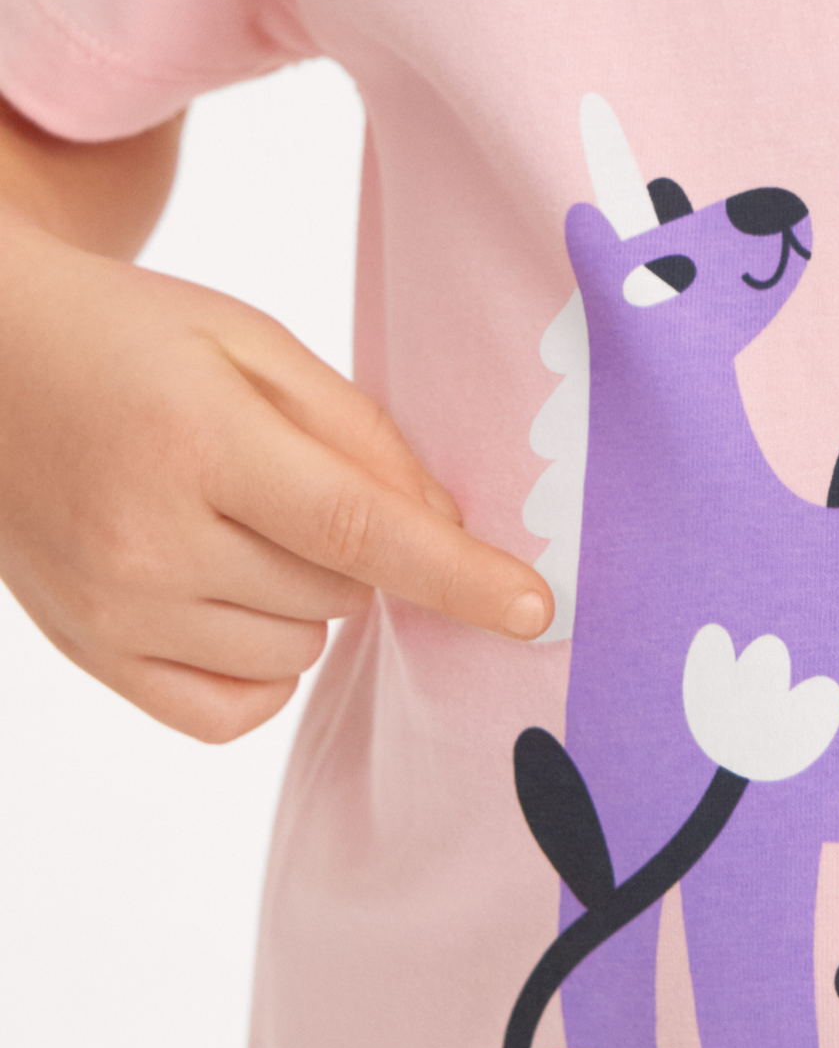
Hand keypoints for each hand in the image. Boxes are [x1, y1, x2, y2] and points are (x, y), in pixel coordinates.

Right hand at [0, 217, 552, 740]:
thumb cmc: (128, 338)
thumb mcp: (251, 341)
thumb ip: (358, 433)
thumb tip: (448, 529)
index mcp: (197, 442)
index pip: (358, 530)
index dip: (458, 575)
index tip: (537, 607)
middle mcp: (147, 540)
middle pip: (339, 593)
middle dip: (353, 547)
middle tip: (282, 479)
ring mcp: (113, 610)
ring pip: (298, 652)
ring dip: (306, 601)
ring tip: (236, 521)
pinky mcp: (93, 655)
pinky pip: (232, 710)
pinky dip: (262, 664)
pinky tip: (230, 594)